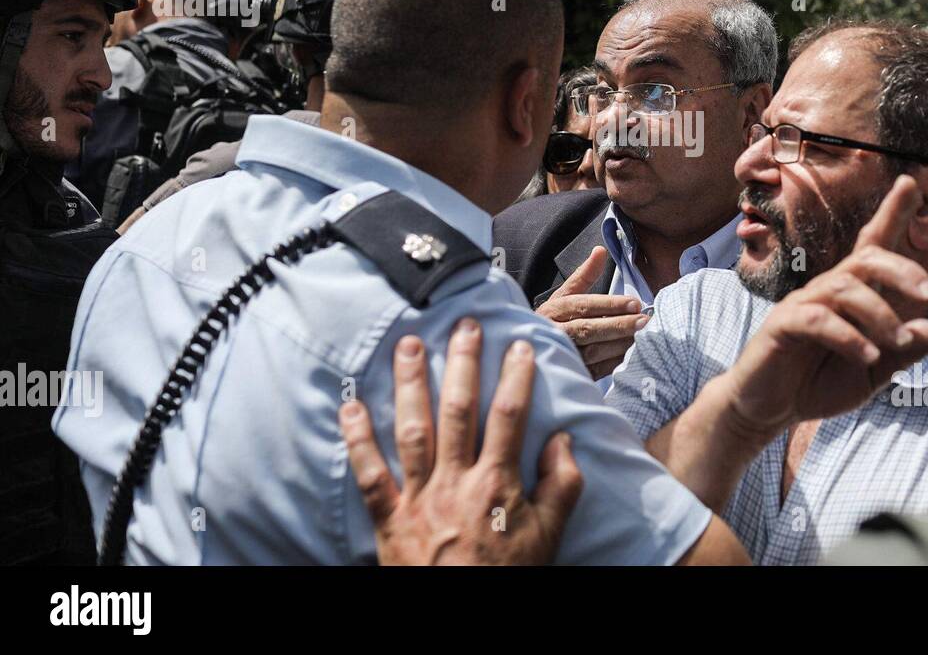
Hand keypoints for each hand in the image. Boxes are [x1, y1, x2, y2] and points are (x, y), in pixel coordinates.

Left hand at [339, 319, 583, 564]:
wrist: (459, 619)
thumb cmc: (507, 576)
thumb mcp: (549, 536)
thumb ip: (562, 486)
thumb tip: (561, 441)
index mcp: (497, 483)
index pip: (509, 416)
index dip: (515, 377)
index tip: (520, 344)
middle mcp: (455, 482)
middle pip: (458, 410)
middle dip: (462, 363)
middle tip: (464, 324)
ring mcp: (418, 498)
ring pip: (412, 430)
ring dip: (410, 384)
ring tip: (409, 343)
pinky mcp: (388, 518)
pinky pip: (369, 474)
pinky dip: (356, 440)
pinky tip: (349, 406)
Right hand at [536, 246, 647, 378]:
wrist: (532, 347)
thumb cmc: (554, 318)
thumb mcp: (564, 294)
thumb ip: (584, 275)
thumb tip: (601, 251)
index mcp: (554, 310)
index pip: (584, 305)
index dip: (610, 304)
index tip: (635, 303)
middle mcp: (555, 332)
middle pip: (589, 329)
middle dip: (618, 325)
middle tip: (644, 321)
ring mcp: (563, 354)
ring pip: (594, 352)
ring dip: (620, 344)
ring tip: (643, 337)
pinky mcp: (572, 372)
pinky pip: (597, 369)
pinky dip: (616, 362)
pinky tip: (633, 354)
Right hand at [721, 175, 927, 439]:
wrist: (766, 409)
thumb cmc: (818, 383)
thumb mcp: (872, 374)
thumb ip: (902, 353)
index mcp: (850, 295)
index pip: (872, 245)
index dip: (891, 213)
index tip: (911, 181)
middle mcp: (827, 290)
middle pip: (866, 259)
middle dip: (902, 269)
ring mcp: (803, 304)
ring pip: (845, 288)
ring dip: (880, 314)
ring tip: (898, 342)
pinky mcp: (783, 325)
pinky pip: (817, 319)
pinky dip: (848, 336)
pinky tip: (868, 356)